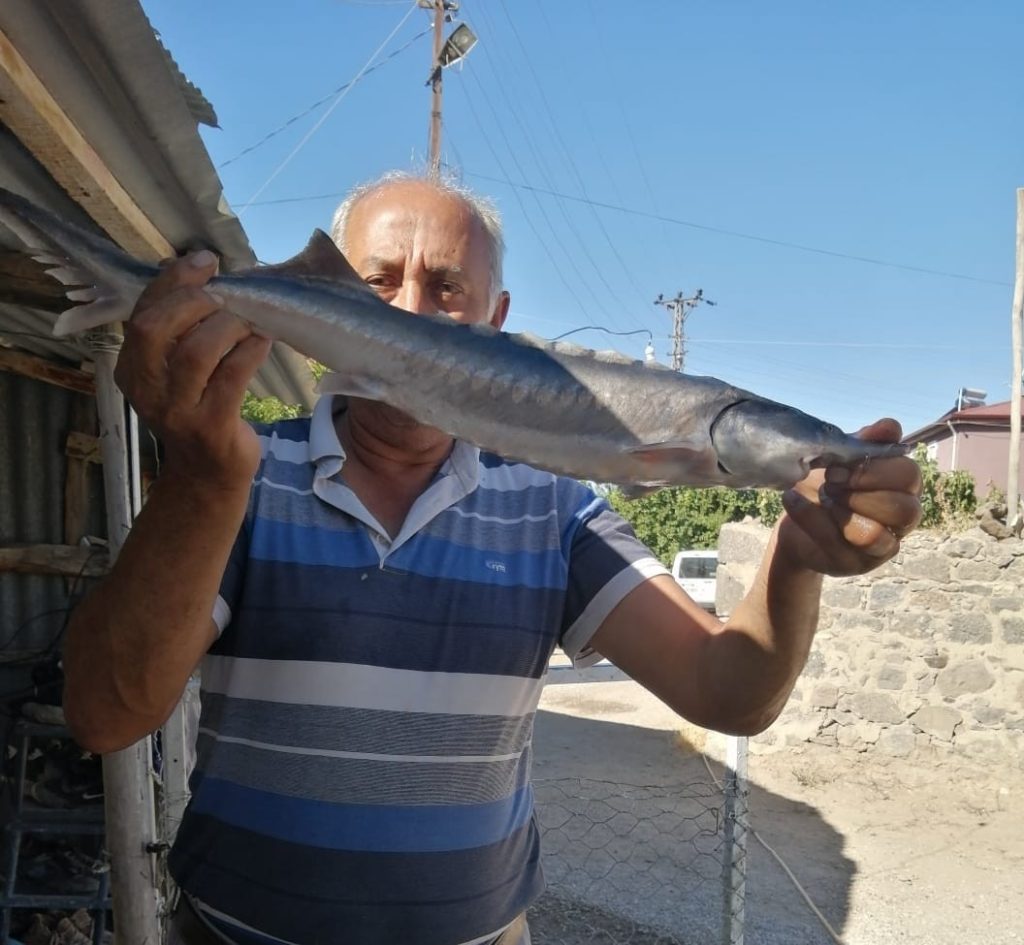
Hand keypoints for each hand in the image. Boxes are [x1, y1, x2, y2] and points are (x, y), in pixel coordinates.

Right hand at [114, 251, 271, 490]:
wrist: (206, 474)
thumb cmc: (197, 409)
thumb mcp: (175, 372)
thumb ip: (180, 330)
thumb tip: (203, 273)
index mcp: (130, 367)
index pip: (142, 311)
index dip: (173, 280)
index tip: (205, 261)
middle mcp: (146, 389)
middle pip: (157, 327)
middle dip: (196, 301)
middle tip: (228, 298)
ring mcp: (176, 410)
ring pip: (197, 350)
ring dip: (229, 326)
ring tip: (249, 323)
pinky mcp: (210, 427)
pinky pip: (232, 376)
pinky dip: (250, 350)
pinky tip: (263, 341)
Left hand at [777, 418, 921, 575]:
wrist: (794, 511)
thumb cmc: (826, 481)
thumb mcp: (842, 456)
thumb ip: (866, 442)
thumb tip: (889, 426)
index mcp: (904, 486)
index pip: (909, 475)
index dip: (872, 469)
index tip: (837, 467)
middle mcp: (902, 518)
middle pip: (903, 509)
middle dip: (858, 493)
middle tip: (829, 484)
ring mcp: (883, 545)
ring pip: (876, 535)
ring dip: (841, 512)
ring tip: (821, 498)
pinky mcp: (857, 563)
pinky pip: (840, 546)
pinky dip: (812, 520)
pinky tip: (792, 501)